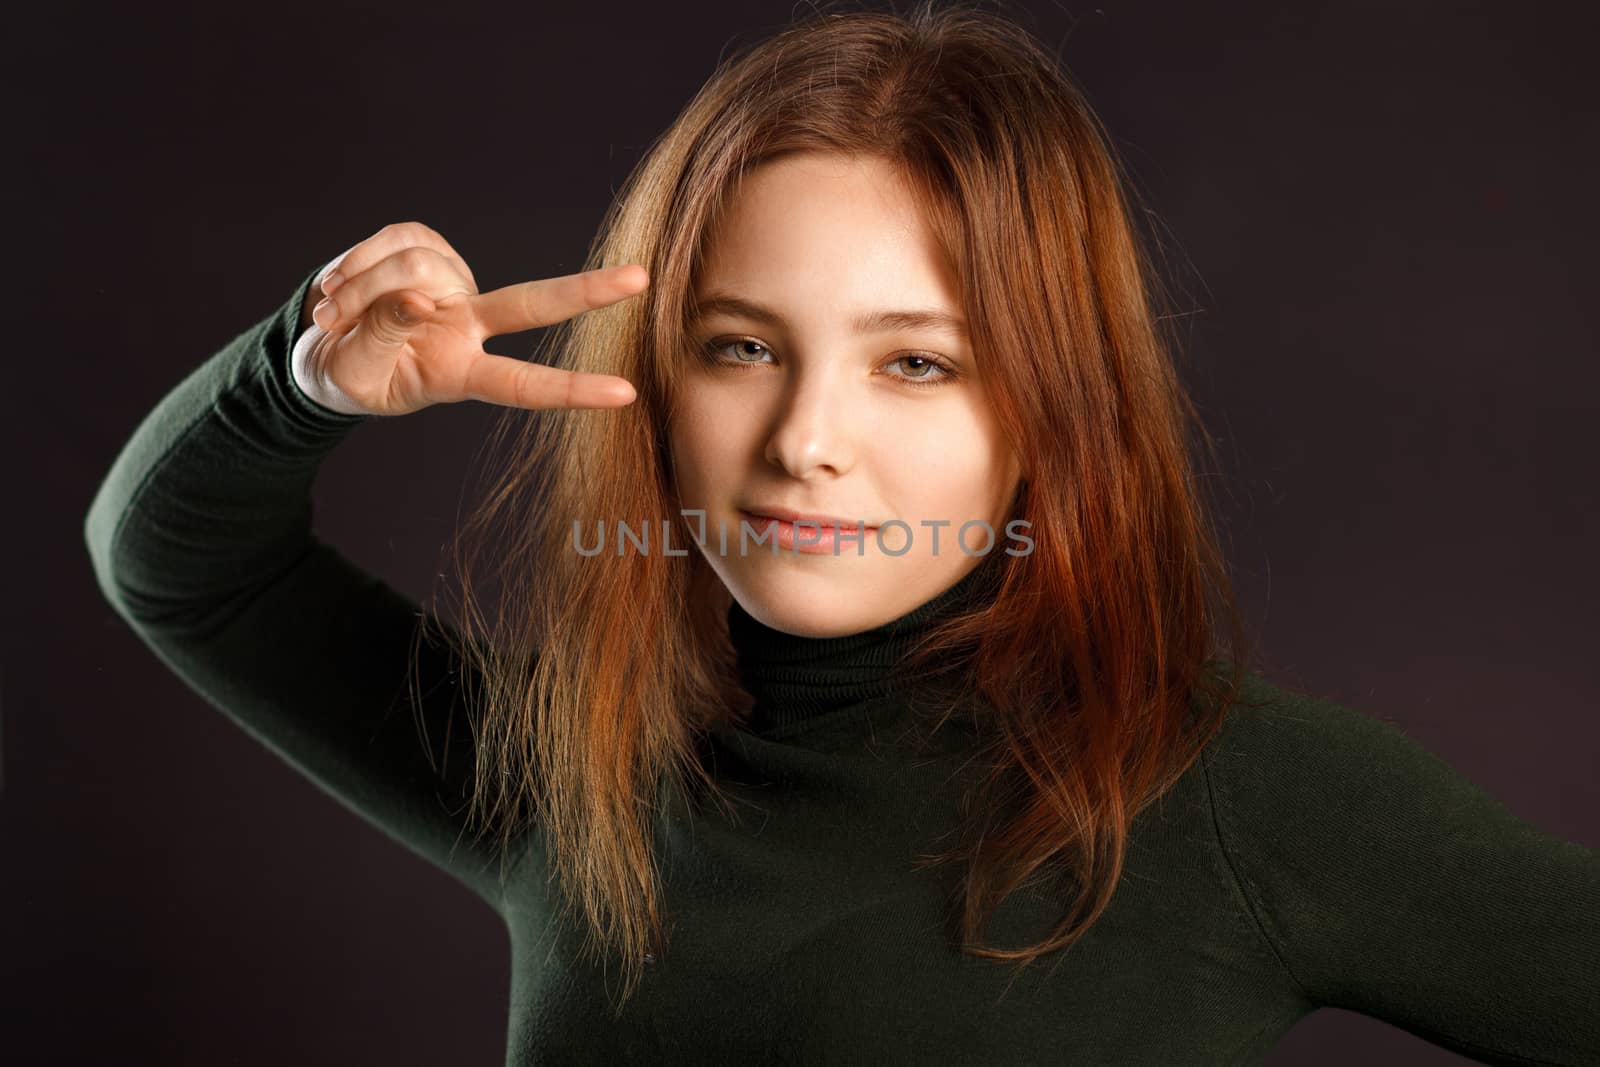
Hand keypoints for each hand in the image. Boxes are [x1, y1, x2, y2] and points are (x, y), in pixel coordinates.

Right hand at [298, 221, 644, 415]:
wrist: (321, 349)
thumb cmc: (353, 372)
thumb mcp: (361, 370)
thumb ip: (387, 332)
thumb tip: (414, 295)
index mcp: (460, 373)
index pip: (523, 385)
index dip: (572, 390)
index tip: (627, 394)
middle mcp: (468, 327)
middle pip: (533, 305)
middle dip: (587, 292)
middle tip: (642, 279)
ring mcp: (450, 285)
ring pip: (416, 269)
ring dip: (360, 289)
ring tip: (333, 314)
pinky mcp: (425, 248)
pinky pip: (391, 243)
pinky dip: (355, 265)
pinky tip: (339, 289)